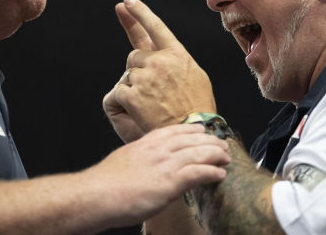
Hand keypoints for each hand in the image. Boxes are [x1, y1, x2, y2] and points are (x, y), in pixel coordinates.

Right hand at [90, 124, 229, 227]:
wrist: (98, 194)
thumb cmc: (107, 182)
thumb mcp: (127, 158)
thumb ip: (142, 156)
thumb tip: (149, 163)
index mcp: (148, 142)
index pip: (177, 130)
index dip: (194, 131)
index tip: (204, 131)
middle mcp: (160, 149)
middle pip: (193, 139)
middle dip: (211, 141)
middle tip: (222, 145)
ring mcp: (166, 164)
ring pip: (200, 153)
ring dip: (217, 155)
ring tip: (226, 158)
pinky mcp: (171, 182)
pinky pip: (199, 173)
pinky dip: (212, 172)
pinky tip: (220, 174)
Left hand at [104, 0, 215, 132]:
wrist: (191, 130)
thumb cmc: (197, 107)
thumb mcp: (196, 76)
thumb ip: (178, 61)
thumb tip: (166, 55)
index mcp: (177, 54)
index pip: (155, 27)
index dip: (140, 13)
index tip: (127, 2)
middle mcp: (160, 61)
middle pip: (135, 55)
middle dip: (140, 69)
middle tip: (154, 90)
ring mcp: (145, 77)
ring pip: (128, 73)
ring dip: (134, 86)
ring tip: (153, 103)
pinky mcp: (132, 93)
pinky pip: (120, 90)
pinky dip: (126, 100)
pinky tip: (142, 110)